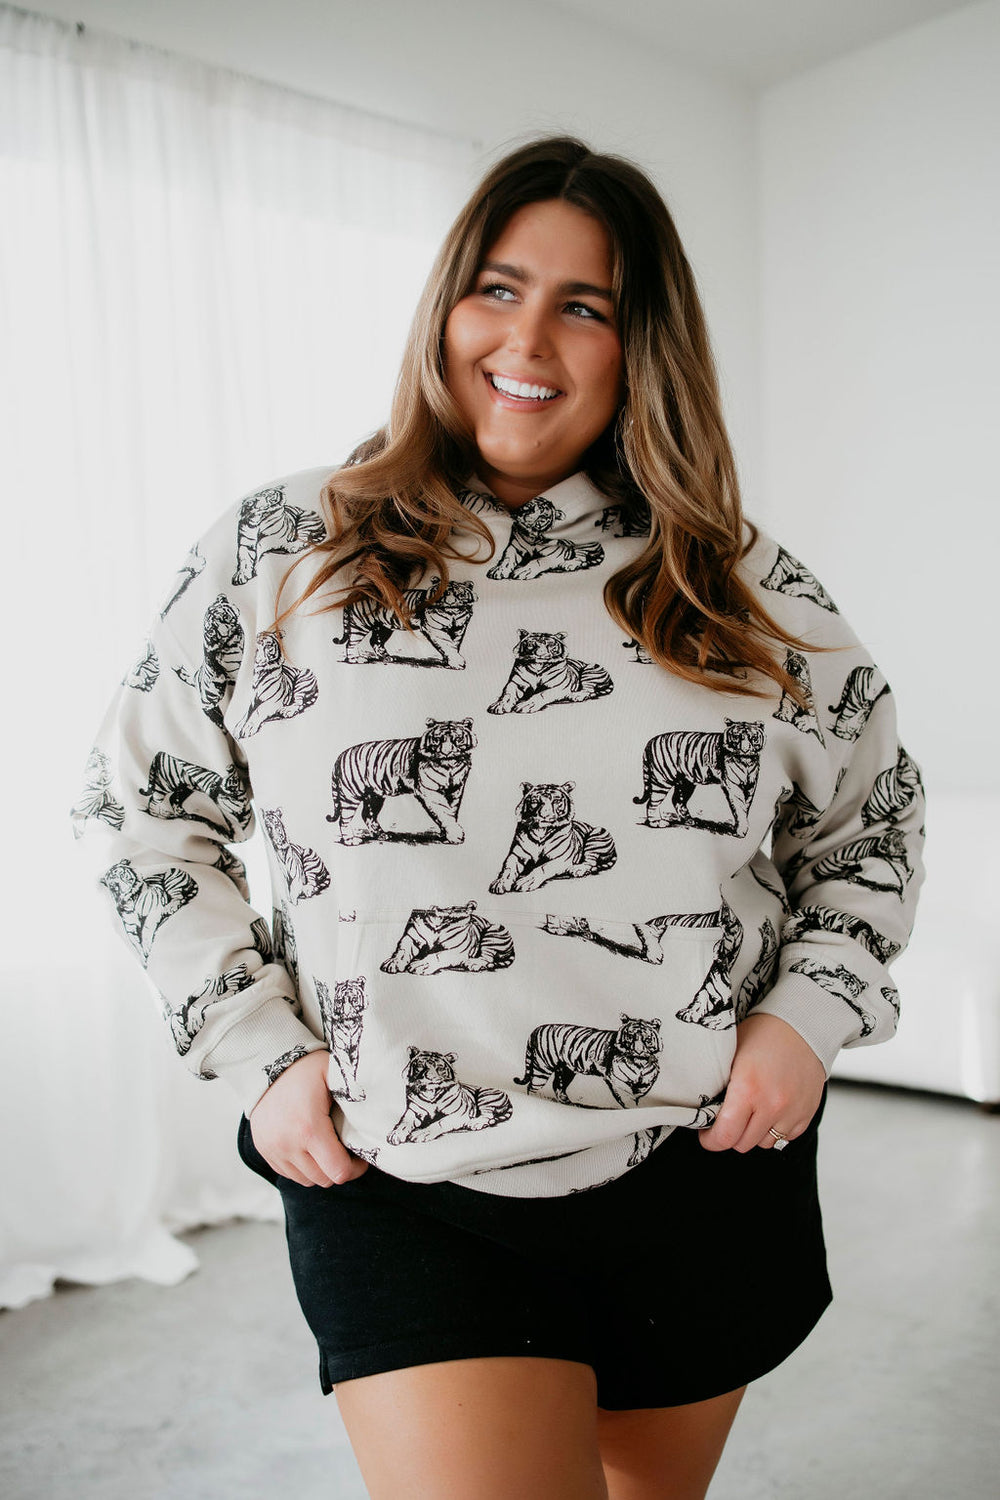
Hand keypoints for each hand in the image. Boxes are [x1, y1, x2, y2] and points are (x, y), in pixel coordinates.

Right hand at [247, 1049, 369, 1185]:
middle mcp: (288, 1144)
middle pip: (323, 1179)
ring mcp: (273, 1150)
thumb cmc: (306, 1068)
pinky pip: (289, 1173)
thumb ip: (356, 1093)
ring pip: (306, 1180)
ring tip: (327, 1149)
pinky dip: (302, 1167)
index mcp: (309, 1128)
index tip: (360, 1156)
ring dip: (320, 1170)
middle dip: (339, 1169)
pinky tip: (308, 1148)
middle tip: (346, 1152)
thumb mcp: (335, 1073)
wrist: (267, 1062)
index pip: (338, 1171)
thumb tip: (378, 1109)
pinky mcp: (264, 1151)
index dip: (355, 1169)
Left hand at [699, 1012, 826, 1152]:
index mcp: (747, 1089)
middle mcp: (772, 1105)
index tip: (707, 1134)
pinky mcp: (807, 1114)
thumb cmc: (763, 1034)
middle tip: (727, 1119)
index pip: (725, 1136)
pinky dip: (775, 1129)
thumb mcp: (731, 1054)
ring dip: (754, 1133)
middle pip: (743, 1144)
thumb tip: (703, 1107)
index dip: (711, 1140)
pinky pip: (786, 1137)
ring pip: (765, 1143)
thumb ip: (718, 1083)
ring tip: (751, 1111)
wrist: (802, 1025)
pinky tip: (770, 1109)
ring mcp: (792, 1112)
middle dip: (731, 1135)